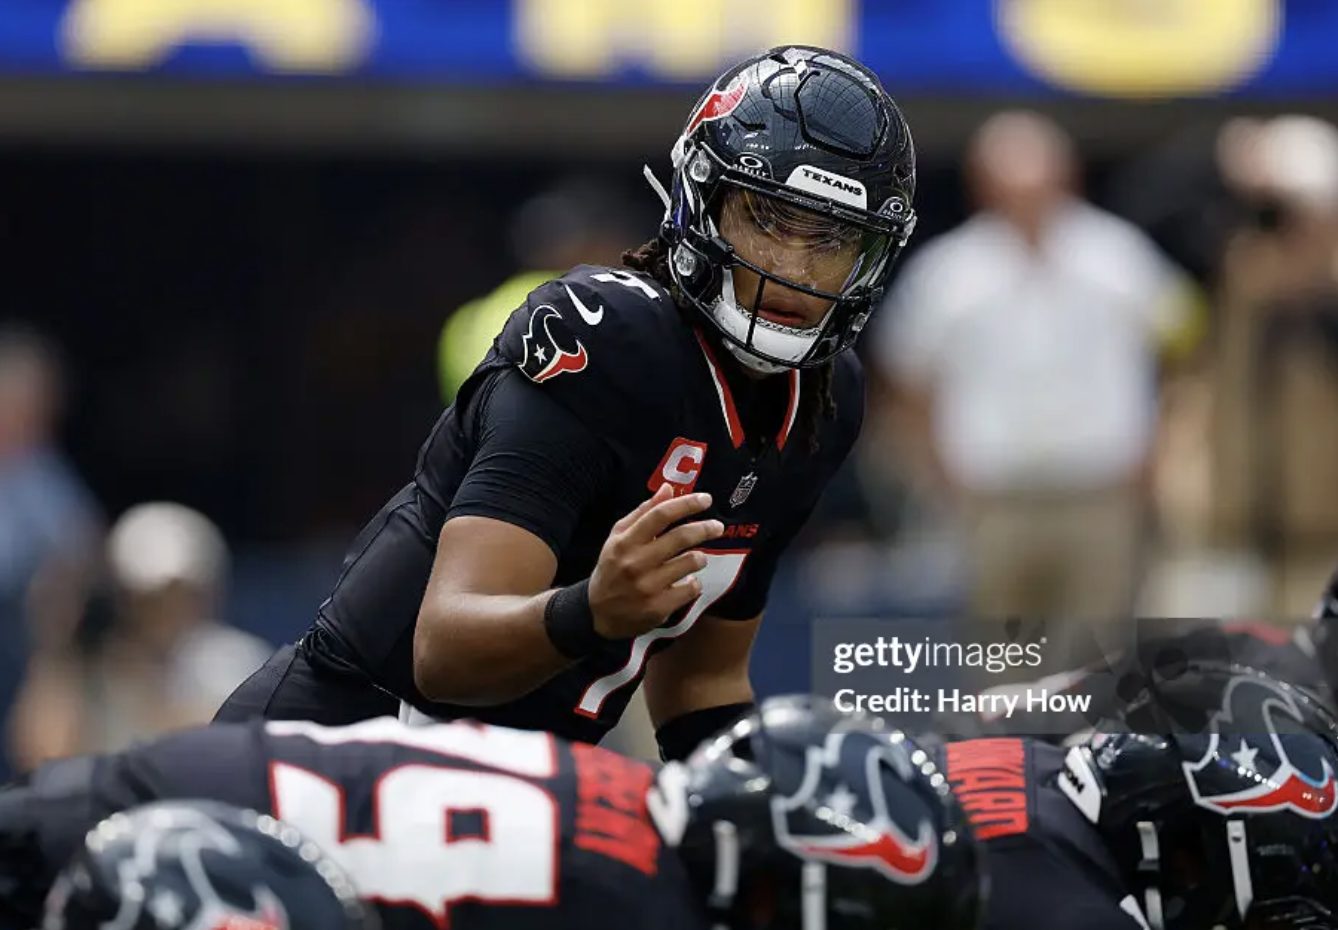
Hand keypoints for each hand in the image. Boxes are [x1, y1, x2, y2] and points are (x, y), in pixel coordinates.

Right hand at [588, 484, 723, 639]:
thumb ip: (644, 512)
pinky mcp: (658, 608)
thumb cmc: (613, 569)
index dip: (686, 504)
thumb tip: (668, 488)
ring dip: (699, 558)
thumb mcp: (619, 538)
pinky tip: (687, 581)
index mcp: (625, 542)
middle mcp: (635, 563)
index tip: (705, 499)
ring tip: (697, 558)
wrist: (599, 614)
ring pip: (690, 562)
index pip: (660, 515)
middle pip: (680, 537)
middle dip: (705, 528)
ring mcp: (647, 587)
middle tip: (717, 526)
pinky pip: (691, 588)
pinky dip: (694, 582)